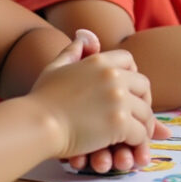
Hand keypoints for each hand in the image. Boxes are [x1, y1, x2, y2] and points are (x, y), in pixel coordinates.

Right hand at [28, 29, 160, 168]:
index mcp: (100, 62)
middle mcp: (113, 76)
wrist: (35, 125)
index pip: (128, 59)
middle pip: (143, 85)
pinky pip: (140, 132)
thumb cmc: (41, 99)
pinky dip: (137, 141)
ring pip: (145, 112)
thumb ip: (73, 51)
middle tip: (137, 114)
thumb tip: (85, 35)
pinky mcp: (120, 123)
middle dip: (143, 100)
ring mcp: (119, 99)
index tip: (127, 88)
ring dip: (142, 124)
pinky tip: (129, 146)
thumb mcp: (56, 68)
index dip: (131, 73)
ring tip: (136, 133)